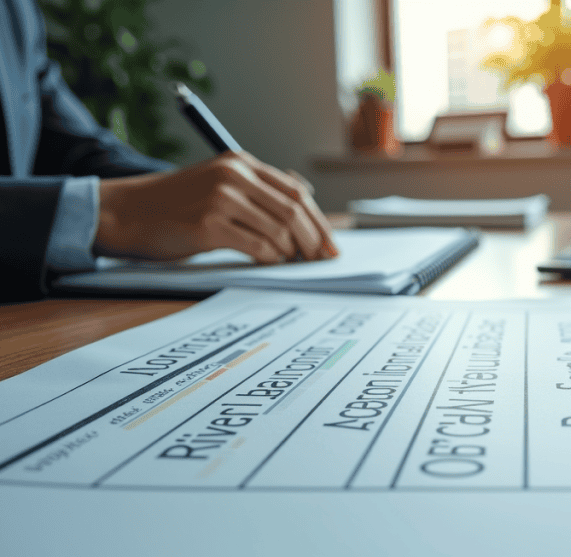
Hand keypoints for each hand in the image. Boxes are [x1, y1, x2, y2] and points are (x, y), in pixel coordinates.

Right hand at [94, 151, 338, 263]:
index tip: (329, 244)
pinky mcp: (208, 224)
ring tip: (293, 263)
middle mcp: (234, 175)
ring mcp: (221, 198)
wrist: (124, 212)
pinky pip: (257, 246)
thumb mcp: (217, 186)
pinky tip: (270, 263)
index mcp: (240, 163)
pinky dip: (270, 258)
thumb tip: (302, 214)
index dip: (318, 220)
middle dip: (313, 240)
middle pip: (293, 210)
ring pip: (278, 229)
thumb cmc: (174, 206)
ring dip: (290, 252)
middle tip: (321, 261)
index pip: (295, 191)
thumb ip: (254, 194)